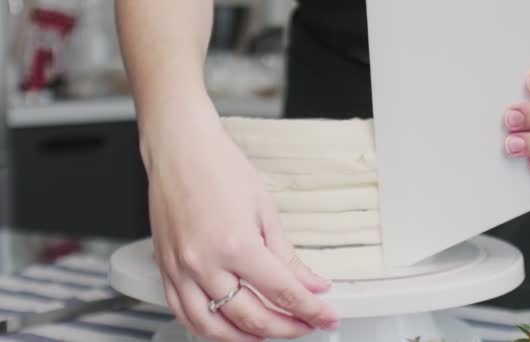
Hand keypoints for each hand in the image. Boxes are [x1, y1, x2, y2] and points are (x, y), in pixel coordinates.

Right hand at [143, 105, 337, 341]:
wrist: (181, 149)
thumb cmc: (219, 167)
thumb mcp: (265, 210)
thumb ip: (287, 256)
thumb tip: (309, 282)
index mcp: (237, 245)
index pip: (283, 292)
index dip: (311, 310)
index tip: (326, 317)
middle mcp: (205, 263)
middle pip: (252, 317)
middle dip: (287, 328)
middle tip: (305, 324)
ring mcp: (181, 269)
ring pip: (214, 327)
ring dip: (247, 339)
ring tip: (269, 333)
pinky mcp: (165, 269)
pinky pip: (184, 313)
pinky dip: (208, 329)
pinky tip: (226, 327)